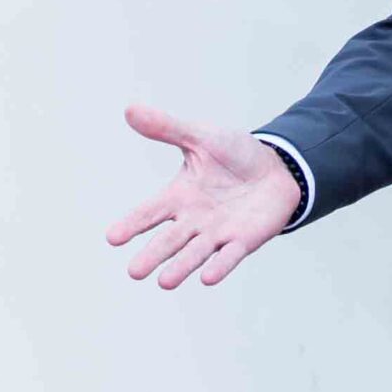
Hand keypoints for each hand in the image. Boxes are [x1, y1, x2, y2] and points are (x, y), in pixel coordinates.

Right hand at [105, 105, 299, 289]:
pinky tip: (208, 278)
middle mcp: (194, 219)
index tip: (112, 238)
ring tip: (165, 282)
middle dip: (152, 255)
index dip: (132, 224)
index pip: (149, 212)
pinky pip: (230, 255)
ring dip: (181, 267)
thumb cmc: (235, 155)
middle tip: (134, 272)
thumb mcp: (201, 137)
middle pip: (169, 240)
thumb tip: (130, 109)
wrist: (279, 167)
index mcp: (179, 196)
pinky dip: (220, 266)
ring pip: (195, 253)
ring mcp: (218, 232)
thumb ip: (168, 128)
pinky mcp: (244, 240)